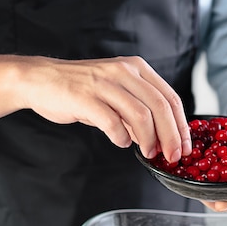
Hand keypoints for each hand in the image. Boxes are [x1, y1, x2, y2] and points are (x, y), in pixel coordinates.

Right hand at [21, 55, 190, 162]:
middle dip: (171, 137)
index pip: (170, 98)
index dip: (181, 126)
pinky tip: (121, 142)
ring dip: (149, 140)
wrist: (41, 80)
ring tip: (147, 153)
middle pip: (160, 107)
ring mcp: (104, 83)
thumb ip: (138, 114)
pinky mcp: (85, 97)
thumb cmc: (82, 90)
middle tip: (172, 157)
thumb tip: (160, 140)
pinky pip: (112, 122)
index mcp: (136, 68)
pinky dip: (121, 137)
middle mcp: (123, 72)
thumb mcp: (116, 95)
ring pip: (140, 115)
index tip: (185, 148)